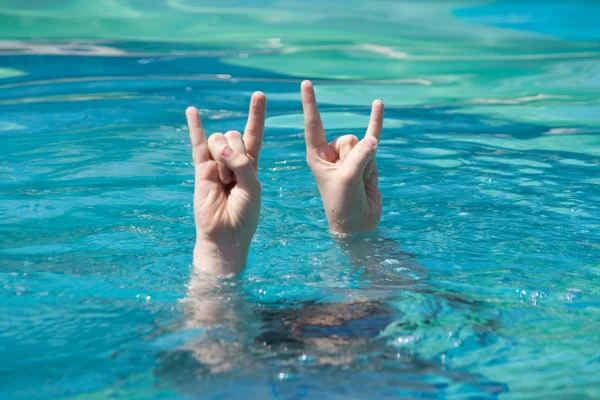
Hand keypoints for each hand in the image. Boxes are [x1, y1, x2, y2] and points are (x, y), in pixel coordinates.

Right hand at [186, 92, 265, 274]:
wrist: (225, 236)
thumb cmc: (244, 215)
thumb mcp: (252, 187)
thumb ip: (242, 164)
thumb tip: (222, 146)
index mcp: (251, 164)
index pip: (254, 134)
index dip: (256, 115)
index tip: (259, 94)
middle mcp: (233, 160)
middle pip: (234, 135)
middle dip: (236, 152)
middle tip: (234, 178)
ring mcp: (215, 164)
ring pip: (219, 140)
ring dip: (223, 157)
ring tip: (223, 181)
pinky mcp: (200, 170)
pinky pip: (197, 145)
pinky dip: (195, 127)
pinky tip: (192, 111)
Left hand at [301, 81, 383, 233]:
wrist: (357, 223)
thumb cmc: (342, 203)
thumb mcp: (347, 179)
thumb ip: (360, 156)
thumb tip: (374, 139)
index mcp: (316, 155)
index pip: (313, 124)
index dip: (311, 104)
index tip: (306, 82)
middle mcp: (332, 152)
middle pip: (348, 139)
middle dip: (354, 160)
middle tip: (349, 181)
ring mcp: (350, 155)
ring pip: (364, 145)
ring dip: (366, 165)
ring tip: (359, 183)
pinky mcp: (367, 159)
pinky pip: (373, 137)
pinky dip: (376, 121)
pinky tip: (378, 105)